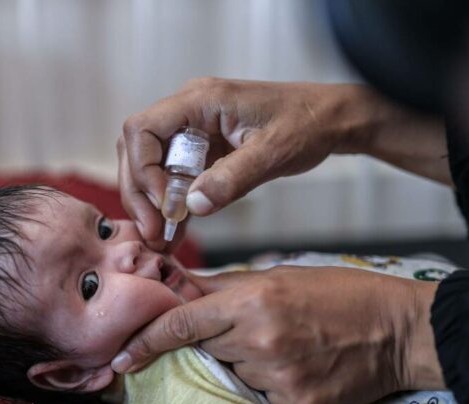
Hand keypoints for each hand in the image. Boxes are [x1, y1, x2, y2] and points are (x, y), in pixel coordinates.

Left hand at [111, 266, 444, 403]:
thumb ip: (223, 288)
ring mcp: (280, 378)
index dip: (146, 340)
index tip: (121, 357)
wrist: (401, 330)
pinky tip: (301, 365)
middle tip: (255, 328)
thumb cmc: (340, 294)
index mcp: (253, 301)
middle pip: (206, 349)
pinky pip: (263, 396)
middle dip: (217, 341)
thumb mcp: (280, 277)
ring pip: (235, 374)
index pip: (182, 324)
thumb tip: (178, 287)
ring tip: (288, 344)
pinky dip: (272, 383)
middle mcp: (260, 342)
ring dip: (247, 362)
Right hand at [119, 79, 373, 248]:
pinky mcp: (203, 149)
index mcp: (201, 100)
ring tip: (160, 239)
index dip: (142, 170)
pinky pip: (174, 175)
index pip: (142, 130)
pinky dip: (172, 204)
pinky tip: (175, 232)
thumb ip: (232, 178)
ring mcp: (194, 129)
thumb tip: (193, 206)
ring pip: (150, 164)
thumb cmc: (307, 124)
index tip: (163, 205)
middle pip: (137, 149)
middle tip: (153, 232)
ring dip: (151, 201)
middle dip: (140, 192)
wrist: (331, 119)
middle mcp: (189, 111)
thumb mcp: (273, 153)